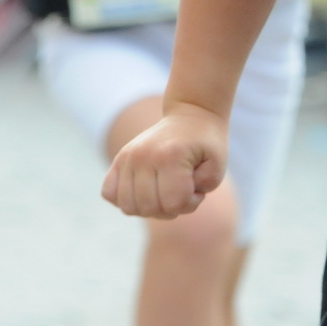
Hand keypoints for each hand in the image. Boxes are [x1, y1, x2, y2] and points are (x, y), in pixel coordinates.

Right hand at [101, 102, 228, 218]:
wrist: (192, 116)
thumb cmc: (207, 144)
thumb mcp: (217, 166)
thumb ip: (203, 188)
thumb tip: (174, 199)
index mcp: (170, 155)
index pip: (174, 203)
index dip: (191, 204)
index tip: (198, 189)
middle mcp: (144, 155)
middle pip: (150, 208)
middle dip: (171, 209)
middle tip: (182, 191)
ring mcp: (128, 157)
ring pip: (128, 207)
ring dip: (149, 208)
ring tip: (164, 193)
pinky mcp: (119, 159)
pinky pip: (109, 193)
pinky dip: (125, 200)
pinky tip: (144, 192)